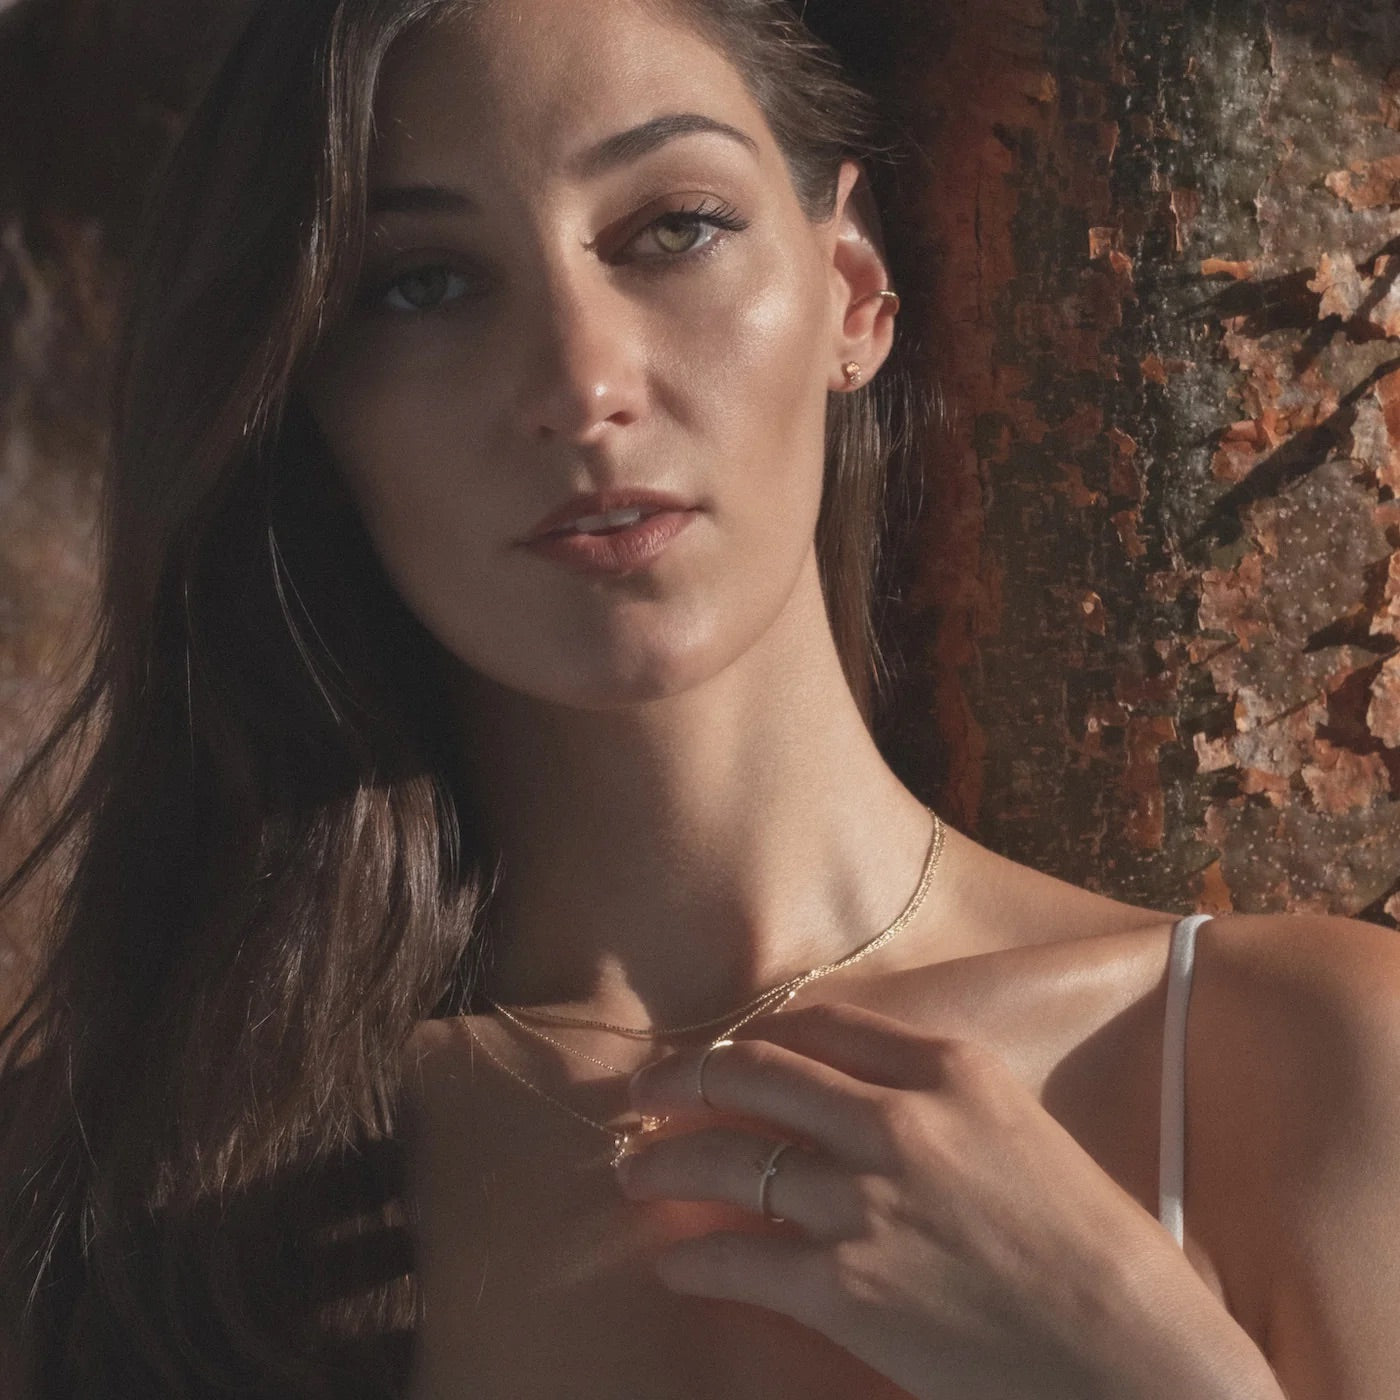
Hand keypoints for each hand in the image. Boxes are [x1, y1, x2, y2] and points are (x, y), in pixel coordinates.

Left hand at [618, 1001, 1230, 1399]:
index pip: (820, 1025)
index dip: (755, 1035)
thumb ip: (942, 1108)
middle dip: (686, 1078)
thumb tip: (858, 1107)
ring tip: (633, 1173)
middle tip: (647, 1093)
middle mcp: (900, 1119)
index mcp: (955, 1069)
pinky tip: (676, 1264)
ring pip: (729, 1157)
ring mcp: (865, 1201)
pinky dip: (693, 1259)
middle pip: (756, 1072)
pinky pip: (737, 1256)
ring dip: (665, 1164)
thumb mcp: (1027, 1138)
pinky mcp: (844, 1287)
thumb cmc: (1107, 1258)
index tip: (724, 1050)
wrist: (1142, 1365)